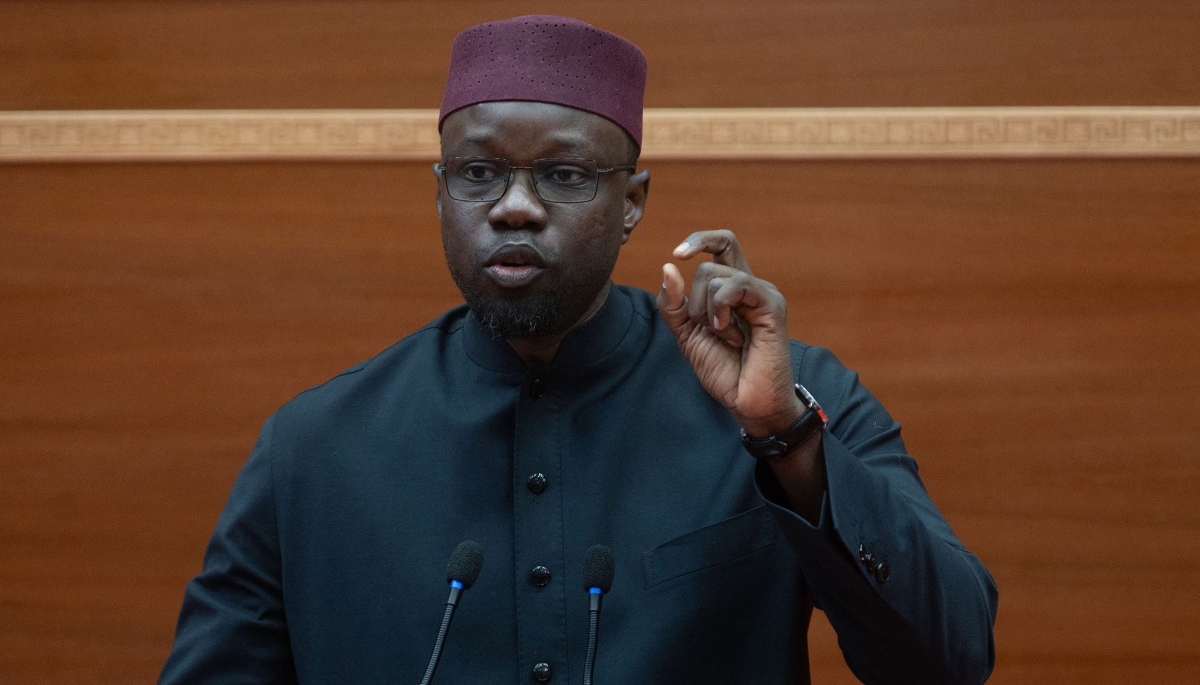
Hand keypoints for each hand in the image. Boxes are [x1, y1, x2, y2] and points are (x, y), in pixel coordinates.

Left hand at [656, 230, 803, 437]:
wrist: (746, 402)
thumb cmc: (724, 370)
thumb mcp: (686, 334)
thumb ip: (673, 304)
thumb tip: (668, 266)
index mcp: (732, 288)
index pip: (721, 243)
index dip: (698, 240)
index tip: (677, 255)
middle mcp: (749, 285)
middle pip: (710, 259)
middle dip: (693, 297)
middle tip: (707, 328)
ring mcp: (763, 292)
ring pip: (715, 275)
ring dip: (707, 311)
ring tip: (725, 337)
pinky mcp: (772, 305)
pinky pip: (737, 285)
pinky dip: (722, 310)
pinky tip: (733, 336)